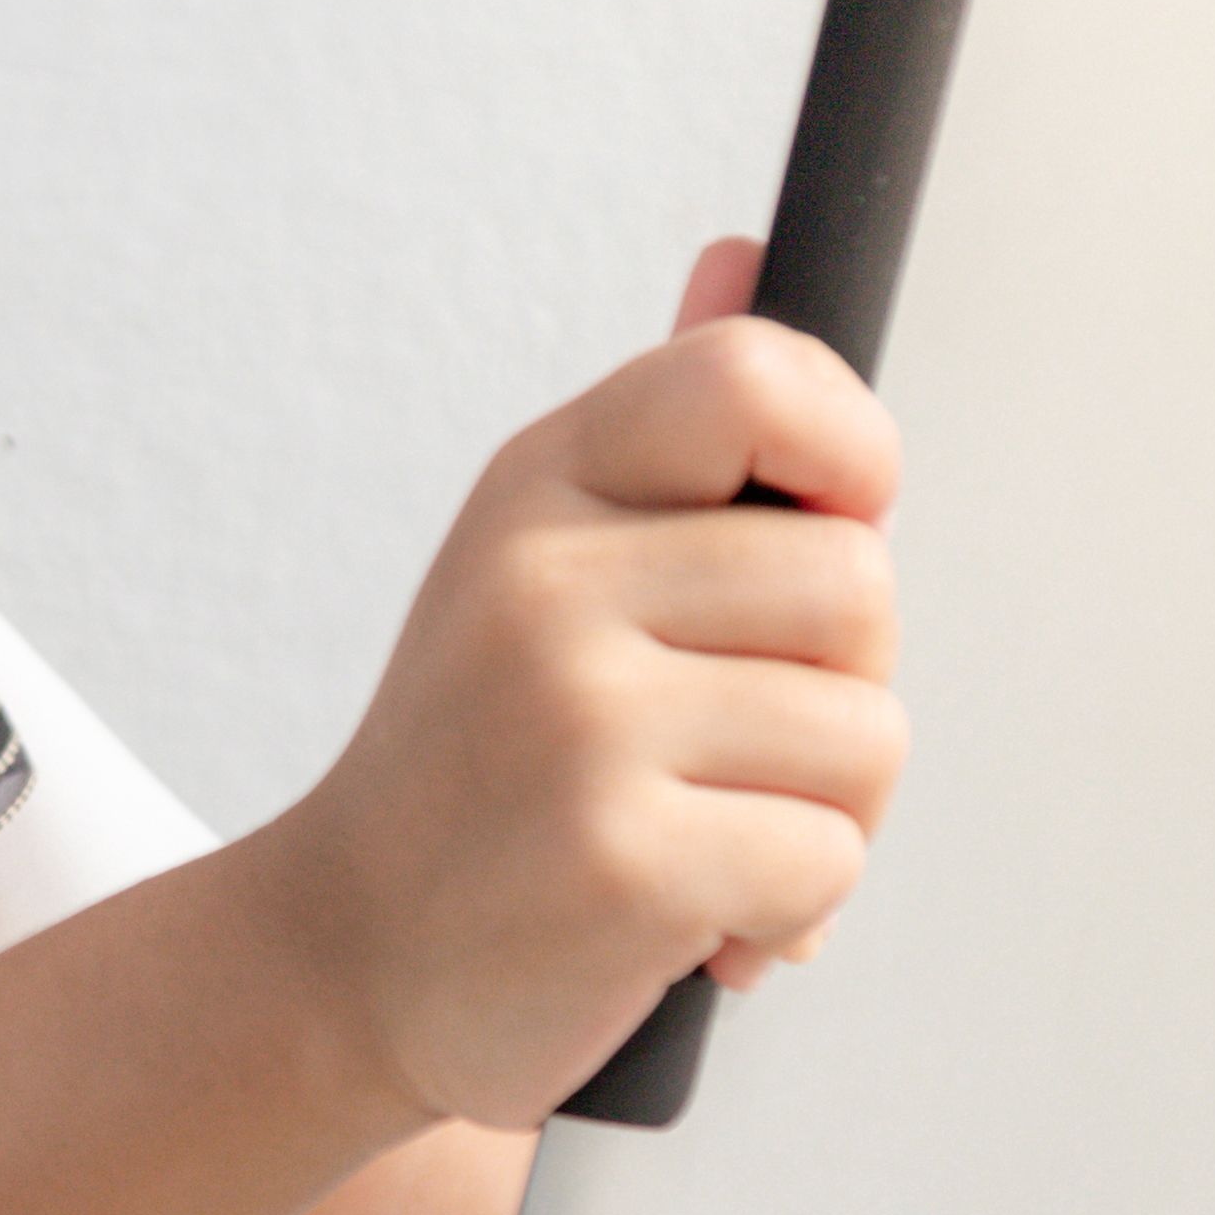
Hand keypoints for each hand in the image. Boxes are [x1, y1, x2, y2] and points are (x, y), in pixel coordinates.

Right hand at [254, 238, 906, 1128]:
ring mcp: (578, 719)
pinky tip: (702, 926)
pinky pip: (827, 858)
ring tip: (714, 838)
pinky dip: (794, 914)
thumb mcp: (543, 559)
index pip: (751, 377)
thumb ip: (670, 433)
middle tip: (743, 752)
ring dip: (827, 817)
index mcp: (543, 487)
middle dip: (843, 688)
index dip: (850, 451)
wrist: (348, 961)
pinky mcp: (620, 861)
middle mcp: (548, 584)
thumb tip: (742, 254)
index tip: (835, 528)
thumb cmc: (485, 764)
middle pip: (859, 585)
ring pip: (867, 734)